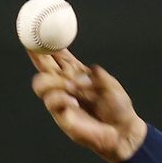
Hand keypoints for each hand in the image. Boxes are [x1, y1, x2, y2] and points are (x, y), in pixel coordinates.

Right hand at [28, 49, 147, 162]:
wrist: (124, 131)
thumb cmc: (119, 108)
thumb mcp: (111, 85)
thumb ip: (97, 75)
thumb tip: (82, 74)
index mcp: (78, 74)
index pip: (58, 56)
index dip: (48, 45)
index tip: (39, 31)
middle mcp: (66, 85)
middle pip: (43, 66)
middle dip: (37, 55)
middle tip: (38, 48)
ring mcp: (62, 100)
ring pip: (40, 83)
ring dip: (53, 81)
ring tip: (72, 87)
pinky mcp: (62, 116)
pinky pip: (51, 102)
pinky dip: (60, 98)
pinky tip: (74, 102)